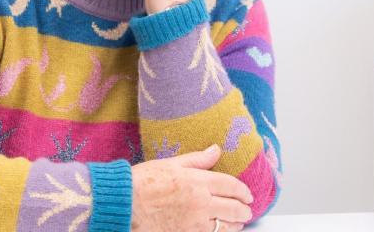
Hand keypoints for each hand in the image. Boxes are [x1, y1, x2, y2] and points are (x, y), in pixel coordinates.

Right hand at [131, 145, 252, 231]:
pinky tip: (220, 230)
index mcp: (198, 180)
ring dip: (236, 224)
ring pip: (227, 226)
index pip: (231, 185)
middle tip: (247, 209)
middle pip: (234, 208)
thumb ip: (197, 159)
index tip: (247, 193)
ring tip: (238, 222)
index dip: (243, 190)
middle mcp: (201, 202)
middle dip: (244, 209)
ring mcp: (196, 221)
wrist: (126, 203)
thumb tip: (216, 149)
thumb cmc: (142, 181)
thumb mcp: (170, 163)